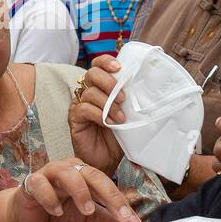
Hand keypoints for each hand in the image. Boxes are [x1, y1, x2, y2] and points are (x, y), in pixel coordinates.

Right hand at [8, 158, 141, 221]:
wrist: (26, 215)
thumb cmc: (56, 211)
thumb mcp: (86, 218)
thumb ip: (107, 220)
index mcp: (85, 175)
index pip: (107, 184)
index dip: (120, 202)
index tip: (132, 220)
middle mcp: (70, 169)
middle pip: (93, 175)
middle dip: (109, 194)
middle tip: (119, 214)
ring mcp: (50, 173)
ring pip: (67, 173)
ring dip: (80, 192)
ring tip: (88, 210)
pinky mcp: (31, 181)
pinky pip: (41, 184)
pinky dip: (50, 197)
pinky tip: (56, 212)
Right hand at [67, 55, 125, 175]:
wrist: (107, 160)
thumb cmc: (117, 136)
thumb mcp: (127, 114)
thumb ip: (130, 99)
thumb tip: (146, 87)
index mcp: (100, 86)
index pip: (98, 64)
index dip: (106, 61)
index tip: (119, 67)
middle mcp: (87, 92)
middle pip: (92, 73)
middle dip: (109, 82)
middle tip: (123, 97)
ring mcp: (79, 104)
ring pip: (90, 92)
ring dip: (109, 104)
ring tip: (120, 118)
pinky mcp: (74, 118)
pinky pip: (84, 108)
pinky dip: (99, 114)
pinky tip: (109, 124)